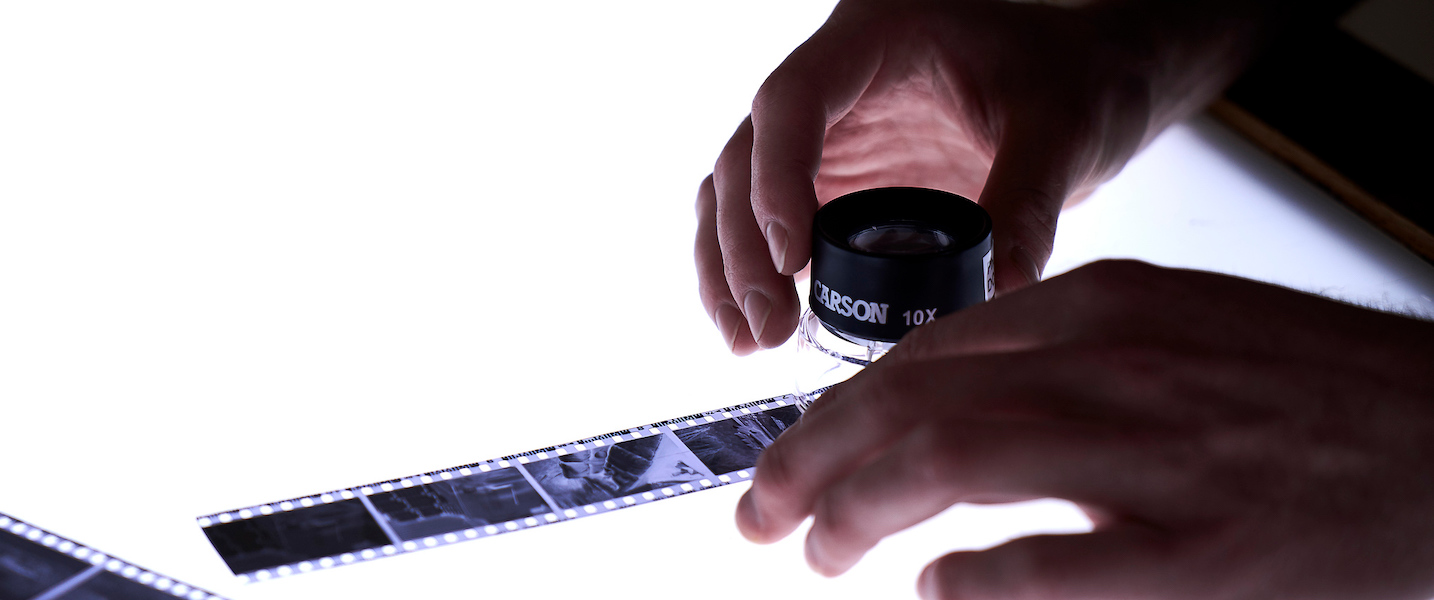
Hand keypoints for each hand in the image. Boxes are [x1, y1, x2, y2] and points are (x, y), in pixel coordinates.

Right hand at [694, 0, 1269, 353]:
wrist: (1084, 82)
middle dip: (743, 247)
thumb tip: (999, 291)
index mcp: (874, 37)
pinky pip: (766, 224)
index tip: (793, 260)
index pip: (793, 101)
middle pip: (745, 156)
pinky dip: (754, 274)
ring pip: (735, 193)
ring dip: (730, 268)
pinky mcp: (832, 180)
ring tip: (748, 340)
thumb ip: (1029, 201)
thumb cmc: (1073, 77)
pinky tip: (760, 329)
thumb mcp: (1062, 128)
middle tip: (767, 327)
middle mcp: (831, 82)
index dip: (777, 178)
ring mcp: (825, 134)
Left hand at [737, 260, 1433, 598]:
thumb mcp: (1172, 328)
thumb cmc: (1310, 393)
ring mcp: (1154, 457)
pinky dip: (976, 581)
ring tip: (816, 550)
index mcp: (1105, 308)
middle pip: (910, 403)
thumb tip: (941, 402)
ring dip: (859, 511)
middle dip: (810, 460)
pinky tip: (935, 591)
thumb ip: (1056, 355)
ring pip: (952, 464)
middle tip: (761, 511)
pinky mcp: (1201, 554)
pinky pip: (1053, 568)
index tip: (796, 449)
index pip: (924, 353)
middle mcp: (1114, 366)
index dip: (837, 408)